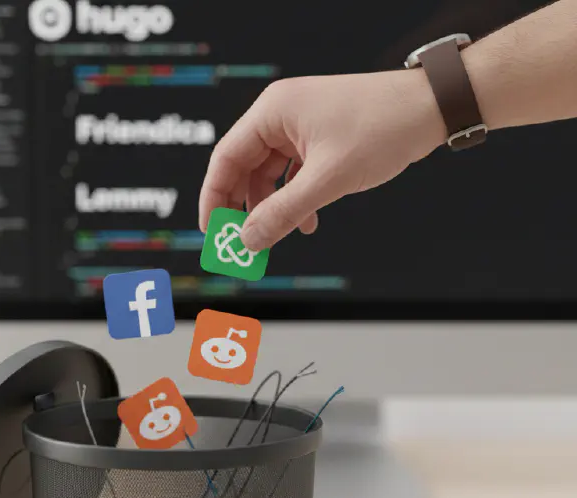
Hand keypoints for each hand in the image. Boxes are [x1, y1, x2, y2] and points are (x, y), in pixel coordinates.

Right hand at [198, 69, 446, 251]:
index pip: (226, 159)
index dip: (214, 198)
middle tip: (242, 242)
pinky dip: (295, 200)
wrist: (432, 109)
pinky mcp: (317, 139)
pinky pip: (292, 175)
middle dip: (244, 208)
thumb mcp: (327, 179)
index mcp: (272, 112)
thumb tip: (247, 241)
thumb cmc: (382, 128)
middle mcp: (280, 116)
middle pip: (244, 169)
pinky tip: (308, 222)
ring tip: (279, 236)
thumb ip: (283, 213)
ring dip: (272, 208)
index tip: (211, 232)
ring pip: (269, 175)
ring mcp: (299, 127)